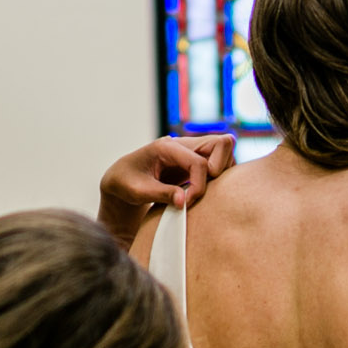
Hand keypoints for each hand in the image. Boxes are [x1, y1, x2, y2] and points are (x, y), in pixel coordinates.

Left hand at [97, 135, 236, 244]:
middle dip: (220, 168)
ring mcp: (192, 151)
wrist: (122, 178)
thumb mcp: (137, 191)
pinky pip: (220, 161)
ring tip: (202, 191)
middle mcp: (183, 144)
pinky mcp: (196, 160)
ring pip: (225, 151)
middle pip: (222, 144)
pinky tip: (203, 191)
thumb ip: (160, 194)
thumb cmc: (126, 183)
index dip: (199, 186)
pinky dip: (220, 175)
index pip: (198, 162)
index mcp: (166, 147)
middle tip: (205, 190)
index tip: (187, 203)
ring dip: (222, 172)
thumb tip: (184, 201)